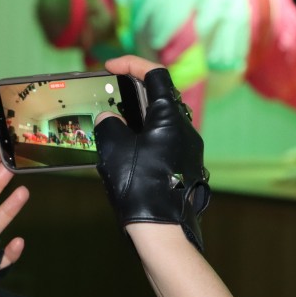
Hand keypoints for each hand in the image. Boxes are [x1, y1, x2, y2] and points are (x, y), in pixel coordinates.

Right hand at [95, 57, 210, 250]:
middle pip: (160, 96)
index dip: (132, 64)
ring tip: (113, 123)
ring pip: (162, 121)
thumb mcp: (114, 149)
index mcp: (171, 117)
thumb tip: (108, 119)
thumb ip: (108, 126)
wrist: (162, 232)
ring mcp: (188, 150)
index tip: (111, 66)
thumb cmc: (140, 187)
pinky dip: (144, 136)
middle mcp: (185, 129)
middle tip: (111, 93)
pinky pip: (164, 141)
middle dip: (134, 91)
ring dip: (138, 116)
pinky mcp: (185, 167)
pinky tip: (125, 150)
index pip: (155, 75)